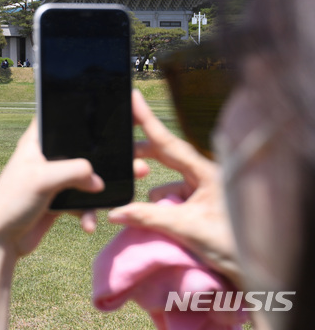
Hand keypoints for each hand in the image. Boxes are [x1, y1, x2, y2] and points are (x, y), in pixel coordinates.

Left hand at [0, 111, 147, 329]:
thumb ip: (74, 171)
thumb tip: (99, 181)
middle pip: (82, 152)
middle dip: (108, 159)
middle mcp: (46, 158)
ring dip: (103, 189)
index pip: (61, 118)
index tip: (112, 115)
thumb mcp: (42, 179)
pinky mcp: (58, 202)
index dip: (83, 113)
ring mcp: (53, 180)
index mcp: (37, 142)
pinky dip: (88, 213)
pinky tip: (87, 225)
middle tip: (135, 160)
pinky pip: (82, 203)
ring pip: (86, 179)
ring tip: (127, 192)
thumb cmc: (10, 201)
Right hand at [108, 90, 241, 285]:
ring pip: (164, 186)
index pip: (169, 143)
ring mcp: (200, 192)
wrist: (254, 271)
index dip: (148, 120)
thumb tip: (115, 212)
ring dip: (155, 203)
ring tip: (163, 224)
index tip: (133, 98)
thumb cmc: (230, 245)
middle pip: (164, 158)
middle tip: (119, 155)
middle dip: (142, 159)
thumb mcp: (186, 229)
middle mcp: (203, 176)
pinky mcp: (197, 207)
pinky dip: (161, 213)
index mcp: (205, 172)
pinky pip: (169, 202)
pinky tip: (163, 229)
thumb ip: (148, 217)